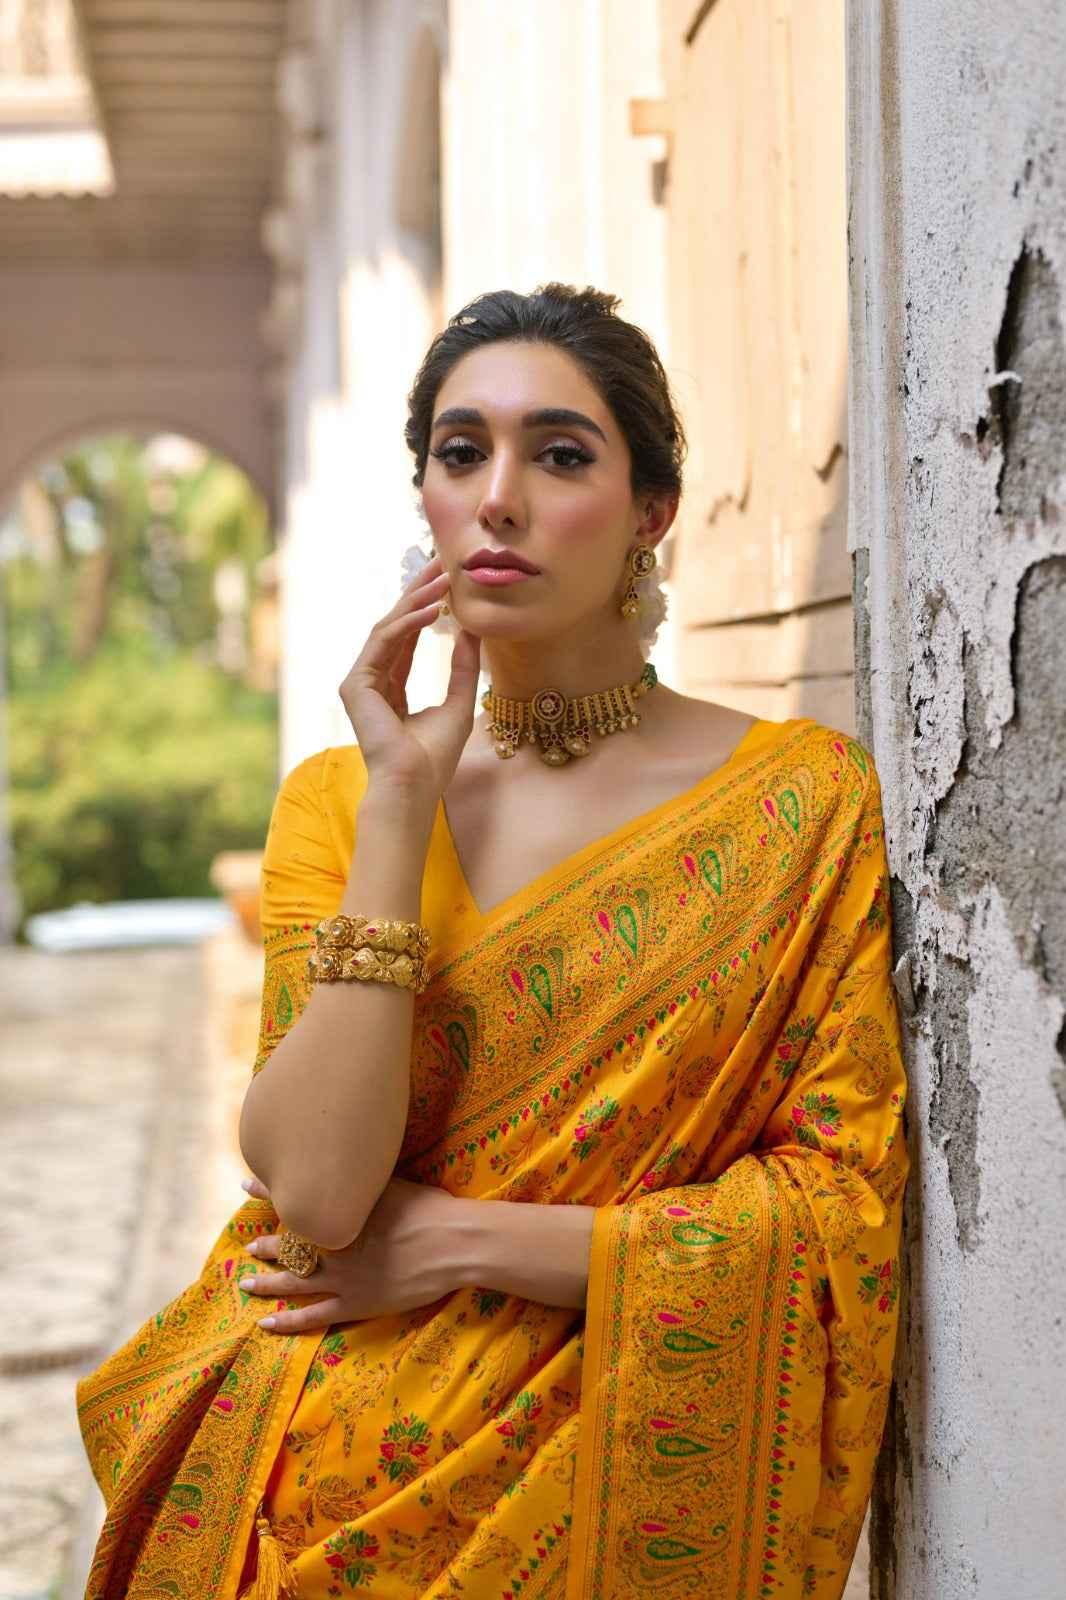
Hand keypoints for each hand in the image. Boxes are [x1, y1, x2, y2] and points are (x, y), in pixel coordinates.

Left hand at [238, 1174, 466, 1332]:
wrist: (450, 1243)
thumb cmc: (428, 1208)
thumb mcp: (391, 1183)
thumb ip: (363, 1184)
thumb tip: (348, 1170)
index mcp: (340, 1215)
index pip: (295, 1202)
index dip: (268, 1192)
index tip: (245, 1184)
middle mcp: (334, 1246)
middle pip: (290, 1246)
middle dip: (267, 1245)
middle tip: (250, 1245)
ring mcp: (342, 1278)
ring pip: (293, 1282)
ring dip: (267, 1282)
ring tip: (246, 1282)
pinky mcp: (355, 1304)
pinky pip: (313, 1316)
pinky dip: (288, 1321)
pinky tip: (266, 1323)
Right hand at [338, 553, 481, 807]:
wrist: (413, 786)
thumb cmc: (434, 757)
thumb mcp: (459, 701)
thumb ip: (463, 666)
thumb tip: (472, 630)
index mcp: (392, 686)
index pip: (408, 637)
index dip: (426, 608)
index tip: (446, 582)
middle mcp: (373, 680)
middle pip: (395, 625)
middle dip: (418, 593)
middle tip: (439, 562)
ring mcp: (360, 682)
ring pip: (388, 628)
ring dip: (416, 601)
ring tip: (442, 579)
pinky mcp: (355, 685)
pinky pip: (383, 644)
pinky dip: (408, 624)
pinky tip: (434, 611)